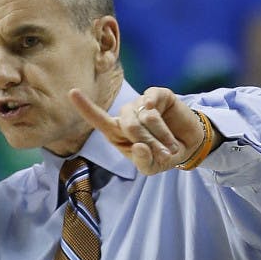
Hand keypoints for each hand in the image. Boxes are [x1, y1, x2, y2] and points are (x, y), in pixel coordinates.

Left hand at [70, 87, 204, 174]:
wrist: (188, 144)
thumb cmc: (163, 155)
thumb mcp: (152, 167)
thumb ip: (143, 162)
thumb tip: (139, 146)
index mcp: (117, 133)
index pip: (99, 120)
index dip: (86, 107)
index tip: (72, 92)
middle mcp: (126, 115)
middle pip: (129, 125)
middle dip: (148, 142)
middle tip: (164, 153)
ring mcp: (142, 103)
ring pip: (145, 116)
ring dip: (161, 135)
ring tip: (170, 145)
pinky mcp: (159, 94)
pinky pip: (154, 101)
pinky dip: (160, 115)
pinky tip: (165, 119)